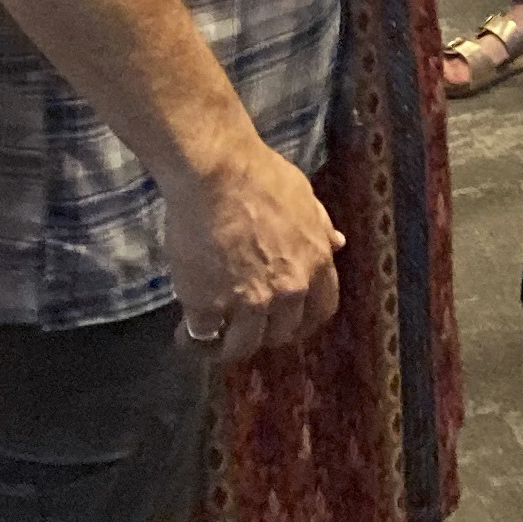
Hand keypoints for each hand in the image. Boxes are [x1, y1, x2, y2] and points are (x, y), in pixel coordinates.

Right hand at [163, 137, 343, 362]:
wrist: (217, 173)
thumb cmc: (263, 177)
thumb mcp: (305, 199)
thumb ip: (320, 228)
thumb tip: (338, 244)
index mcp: (315, 265)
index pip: (321, 312)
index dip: (303, 321)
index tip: (289, 321)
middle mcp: (288, 290)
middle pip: (282, 334)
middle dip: (266, 334)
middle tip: (246, 326)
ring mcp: (249, 302)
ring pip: (243, 347)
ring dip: (229, 348)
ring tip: (213, 341)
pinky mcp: (208, 305)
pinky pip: (203, 336)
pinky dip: (193, 339)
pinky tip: (185, 334)